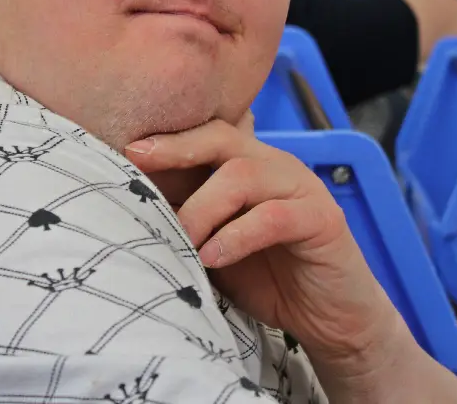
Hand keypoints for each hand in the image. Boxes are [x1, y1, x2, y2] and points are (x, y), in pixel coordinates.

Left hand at [124, 115, 401, 372]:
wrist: (332, 319)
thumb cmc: (268, 280)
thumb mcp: (214, 247)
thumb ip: (187, 222)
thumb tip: (129, 208)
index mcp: (248, 166)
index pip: (205, 136)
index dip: (166, 140)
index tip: (124, 149)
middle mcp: (274, 167)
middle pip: (222, 139)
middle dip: (176, 149)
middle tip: (136, 162)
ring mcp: (301, 188)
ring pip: (243, 175)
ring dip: (202, 208)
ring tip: (182, 240)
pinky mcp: (323, 219)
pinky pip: (274, 216)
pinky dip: (238, 235)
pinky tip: (214, 257)